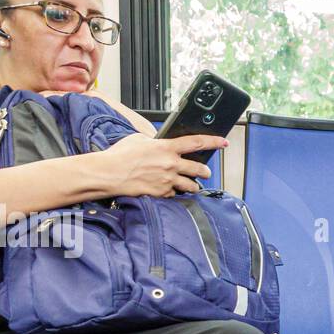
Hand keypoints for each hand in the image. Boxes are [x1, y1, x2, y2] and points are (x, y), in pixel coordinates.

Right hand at [95, 133, 227, 197]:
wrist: (110, 174)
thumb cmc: (120, 155)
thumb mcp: (139, 140)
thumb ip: (154, 142)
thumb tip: (160, 144)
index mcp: (166, 147)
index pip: (197, 142)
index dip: (213, 142)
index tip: (223, 143)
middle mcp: (171, 164)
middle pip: (198, 168)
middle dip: (205, 171)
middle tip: (205, 171)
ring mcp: (167, 180)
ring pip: (190, 185)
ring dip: (193, 185)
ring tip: (192, 185)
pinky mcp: (162, 193)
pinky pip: (175, 194)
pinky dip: (174, 192)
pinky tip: (170, 190)